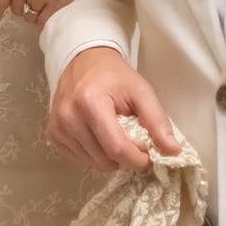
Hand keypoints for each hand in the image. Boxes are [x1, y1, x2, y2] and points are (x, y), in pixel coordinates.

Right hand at [44, 46, 179, 170]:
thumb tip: (173, 151)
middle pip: (105, 161)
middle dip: (125, 158)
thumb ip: (157, 120)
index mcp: (91, 103)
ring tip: (114, 134)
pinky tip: (97, 135)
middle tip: (132, 140)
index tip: (149, 154)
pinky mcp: (52, 135)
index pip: (117, 149)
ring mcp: (57, 128)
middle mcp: (69, 117)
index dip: (138, 159)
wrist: (83, 61)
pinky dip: (94, 155)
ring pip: (92, 164)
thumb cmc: (115, 77)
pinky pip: (79, 160)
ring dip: (109, 158)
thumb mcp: (141, 91)